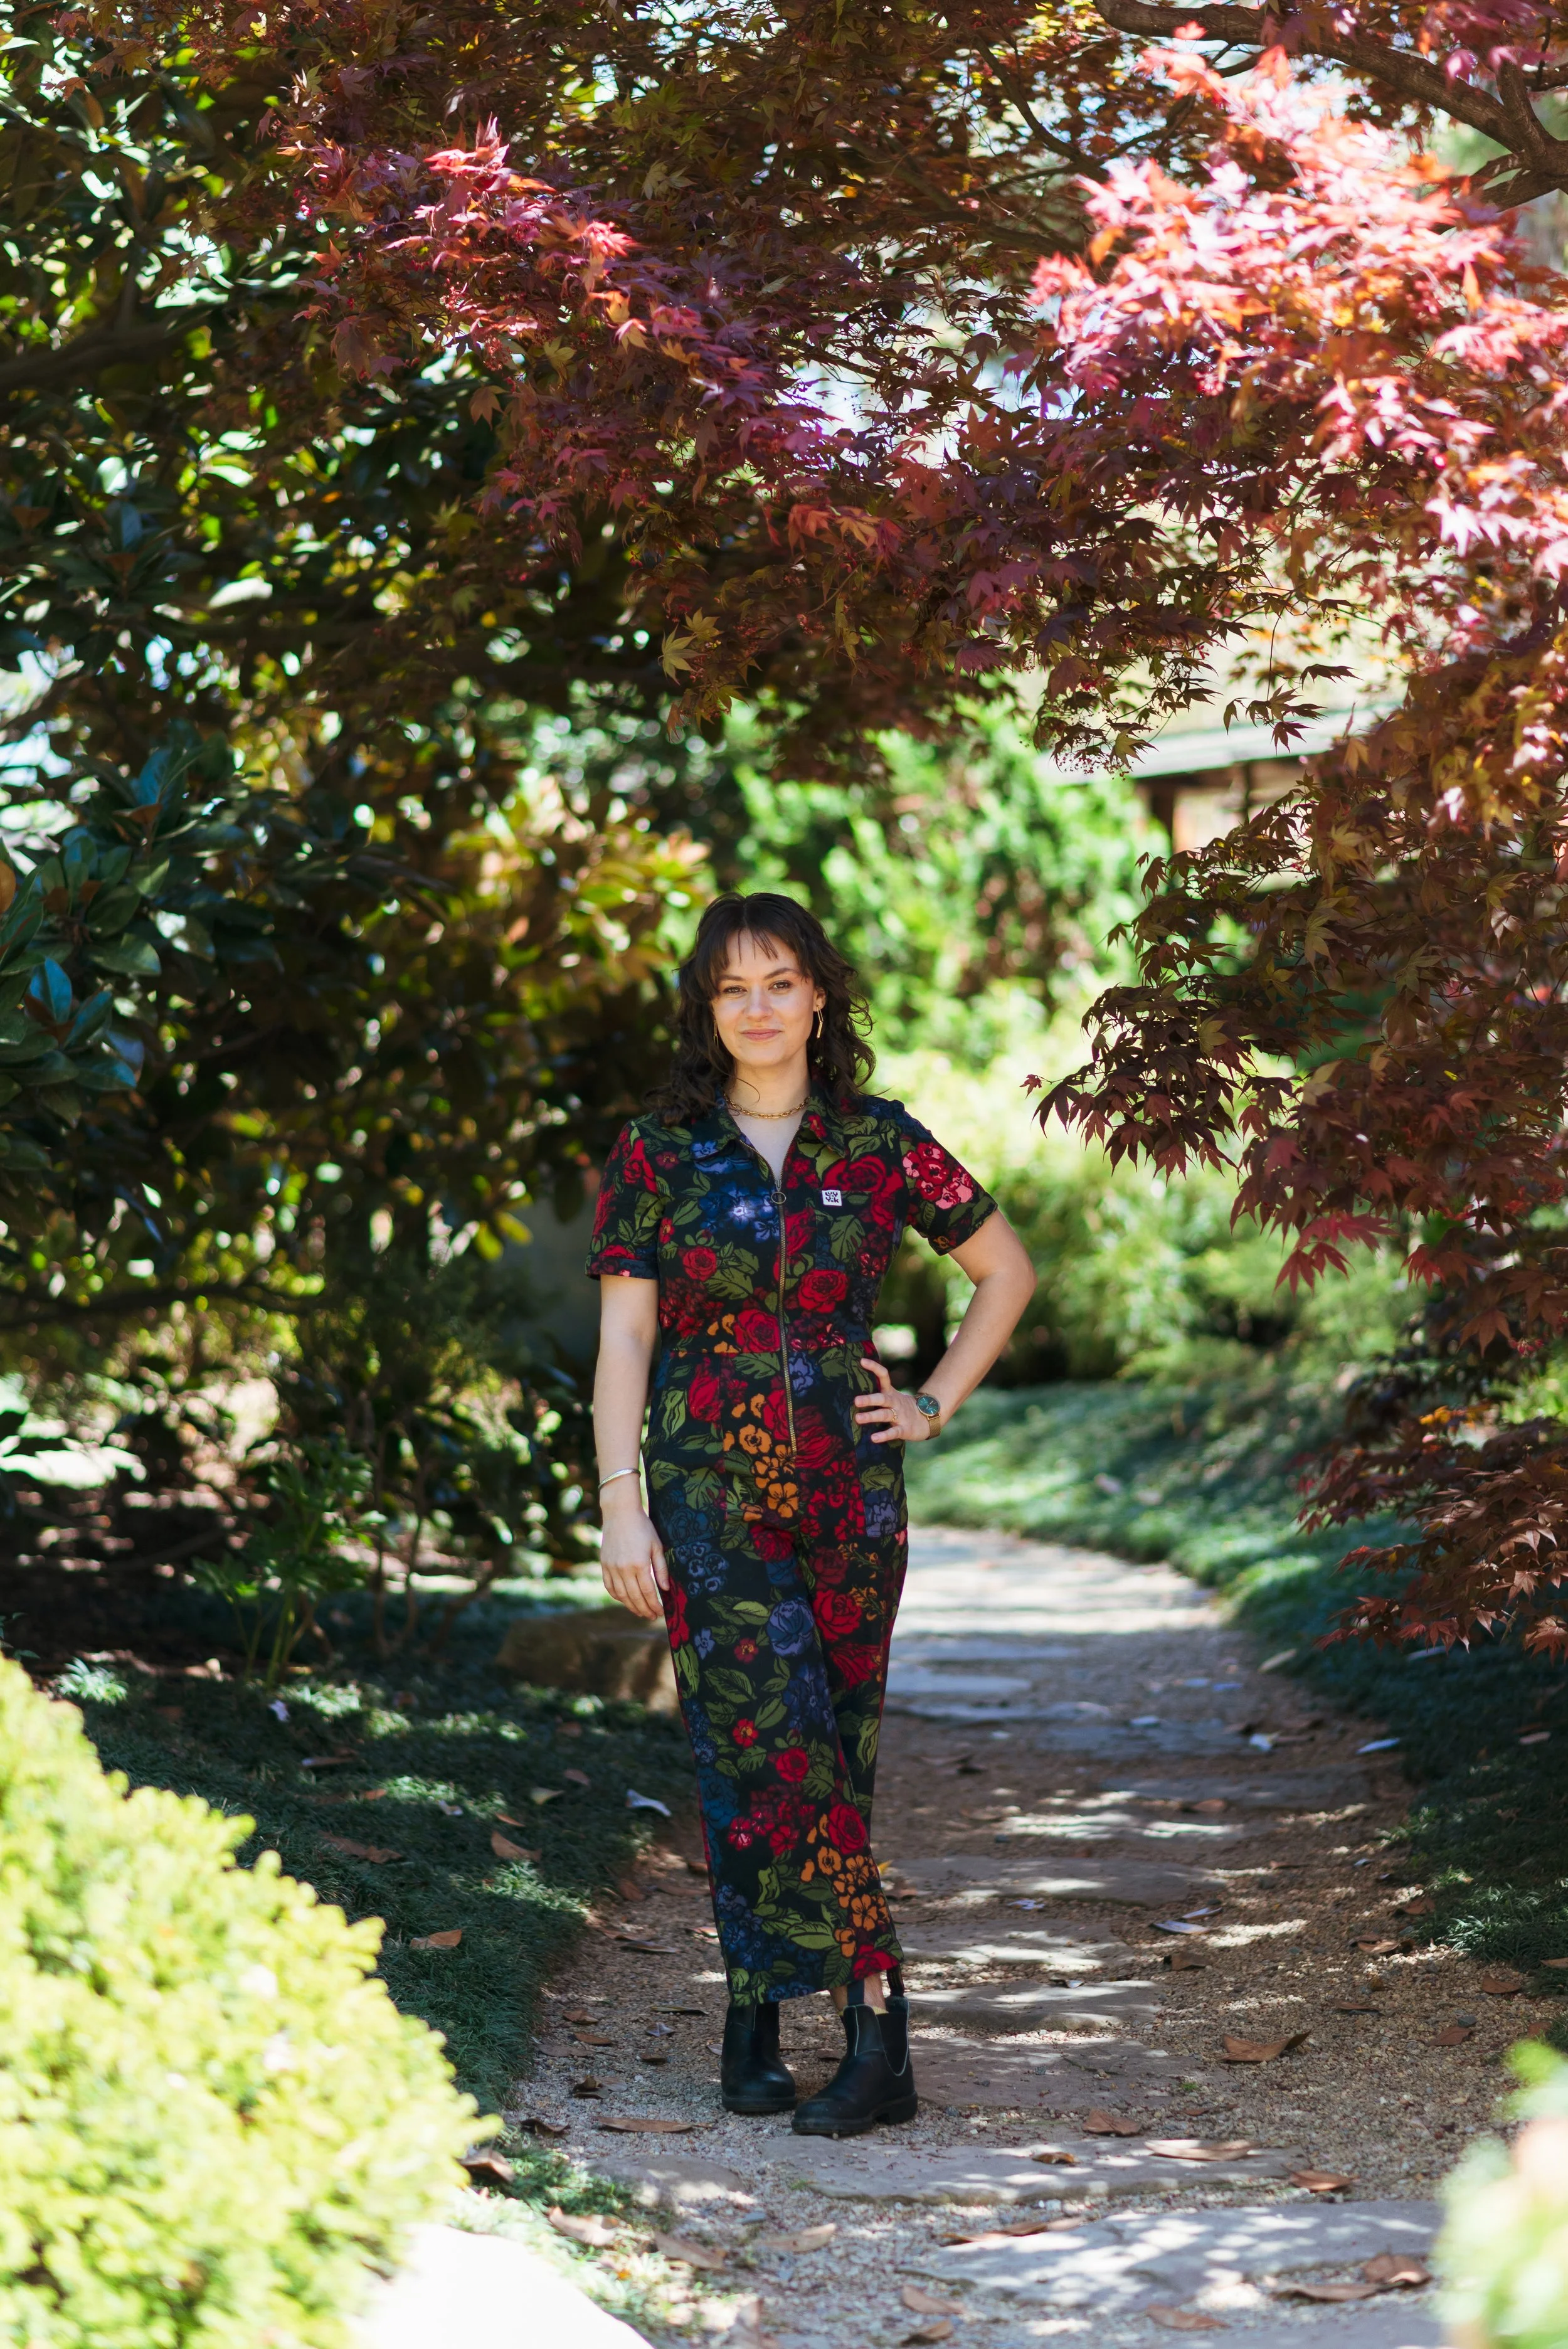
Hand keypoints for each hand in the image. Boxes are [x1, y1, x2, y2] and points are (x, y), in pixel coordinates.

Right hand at [599, 1491, 669, 1620]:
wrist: (620, 1513)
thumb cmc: (642, 1527)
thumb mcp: (657, 1546)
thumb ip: (661, 1568)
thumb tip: (666, 1589)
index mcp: (639, 1564)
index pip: (648, 1592)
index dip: (655, 1605)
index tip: (661, 1612)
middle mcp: (624, 1569)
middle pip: (634, 1597)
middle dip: (644, 1609)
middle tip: (652, 1616)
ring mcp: (612, 1567)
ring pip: (621, 1595)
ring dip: (631, 1606)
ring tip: (640, 1612)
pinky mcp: (604, 1565)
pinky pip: (609, 1587)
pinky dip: (617, 1596)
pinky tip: (625, 1600)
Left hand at [853, 1358, 937, 1443]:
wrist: (928, 1418)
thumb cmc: (902, 1408)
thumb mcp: (892, 1397)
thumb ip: (877, 1394)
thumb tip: (852, 1392)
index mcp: (891, 1392)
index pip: (883, 1376)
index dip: (874, 1367)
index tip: (861, 1361)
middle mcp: (895, 1402)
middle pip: (882, 1398)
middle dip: (869, 1399)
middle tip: (856, 1401)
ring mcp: (900, 1415)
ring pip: (885, 1414)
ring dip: (871, 1416)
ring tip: (858, 1419)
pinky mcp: (904, 1429)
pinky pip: (893, 1432)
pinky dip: (884, 1435)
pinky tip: (874, 1438)